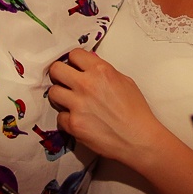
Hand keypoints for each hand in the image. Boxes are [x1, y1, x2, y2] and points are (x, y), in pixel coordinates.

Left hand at [48, 48, 163, 164]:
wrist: (139, 139)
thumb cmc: (136, 112)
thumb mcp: (125, 81)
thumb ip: (103, 72)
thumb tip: (89, 70)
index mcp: (101, 71)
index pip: (74, 54)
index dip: (74, 61)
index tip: (74, 67)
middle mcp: (86, 85)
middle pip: (56, 69)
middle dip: (60, 74)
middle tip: (65, 81)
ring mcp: (78, 105)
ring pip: (53, 92)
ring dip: (60, 95)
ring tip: (70, 101)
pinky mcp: (73, 124)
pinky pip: (60, 117)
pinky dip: (67, 118)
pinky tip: (78, 119)